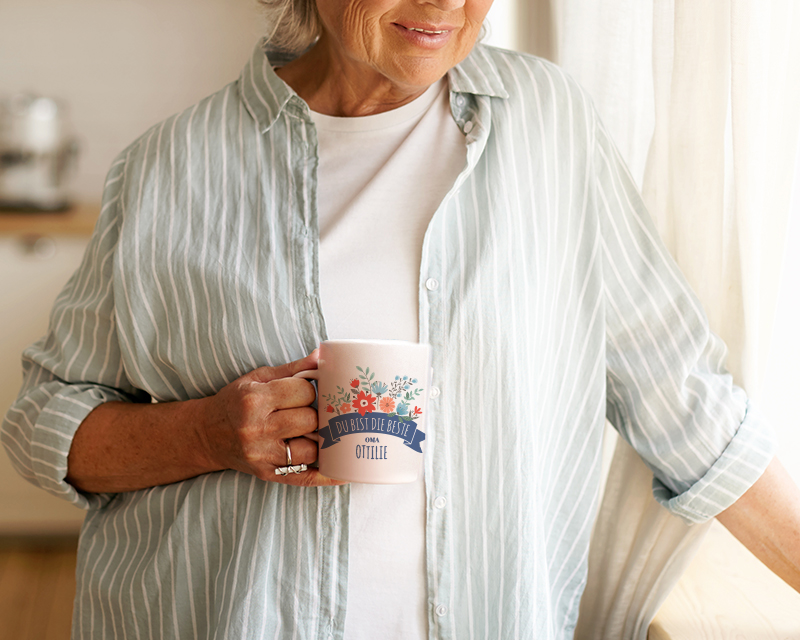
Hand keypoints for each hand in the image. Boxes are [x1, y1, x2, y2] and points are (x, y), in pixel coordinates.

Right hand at [199, 351, 344, 486]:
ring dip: (317, 440)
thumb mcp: (258, 378)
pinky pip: (304, 477)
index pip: (304, 391)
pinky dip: (325, 475)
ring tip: (311, 432)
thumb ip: (293, 369)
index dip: (310, 390)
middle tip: (307, 412)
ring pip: (311, 449)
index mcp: (254, 399)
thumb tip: (323, 357)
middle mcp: (257, 429)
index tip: (303, 392)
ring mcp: (262, 455)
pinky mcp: (267, 474)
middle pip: (310, 420)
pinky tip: (342, 471)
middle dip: (315, 414)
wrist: (206, 435)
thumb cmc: (235, 402)